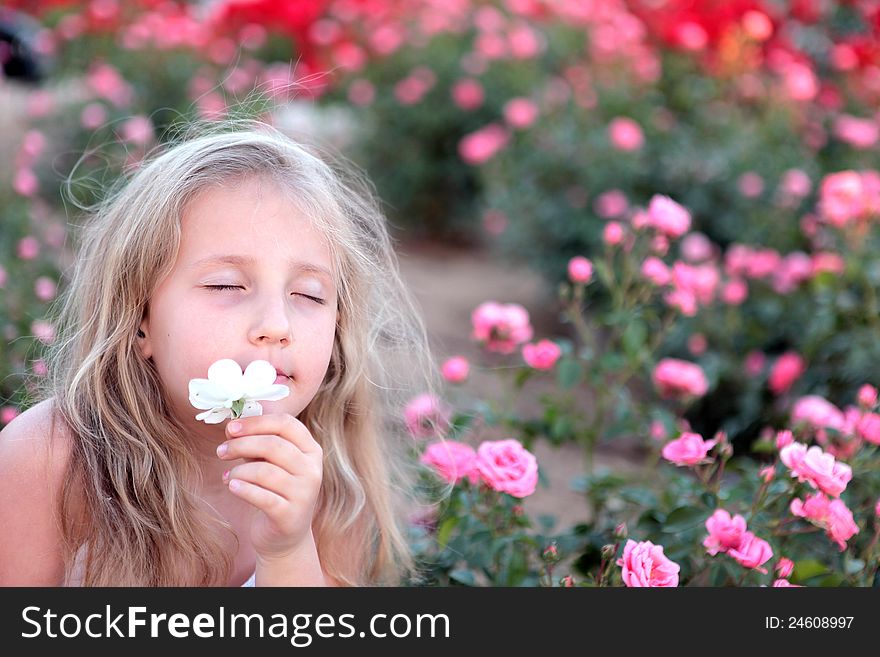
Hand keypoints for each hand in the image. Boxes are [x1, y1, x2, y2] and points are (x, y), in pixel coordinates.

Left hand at [217, 412, 322, 561]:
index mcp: (311, 450)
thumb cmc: (275, 490)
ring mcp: (304, 494)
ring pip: (265, 471)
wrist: (285, 535)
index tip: (232, 428)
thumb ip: (258, 443)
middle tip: (221, 450)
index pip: (286, 424)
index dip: (256, 422)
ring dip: (238, 470)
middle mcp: (312, 470)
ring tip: (226, 475)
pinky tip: (232, 486)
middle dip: (242, 445)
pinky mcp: (290, 516)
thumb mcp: (272, 463)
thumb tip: (232, 427)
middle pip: (274, 445)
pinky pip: (262, 497)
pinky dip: (243, 489)